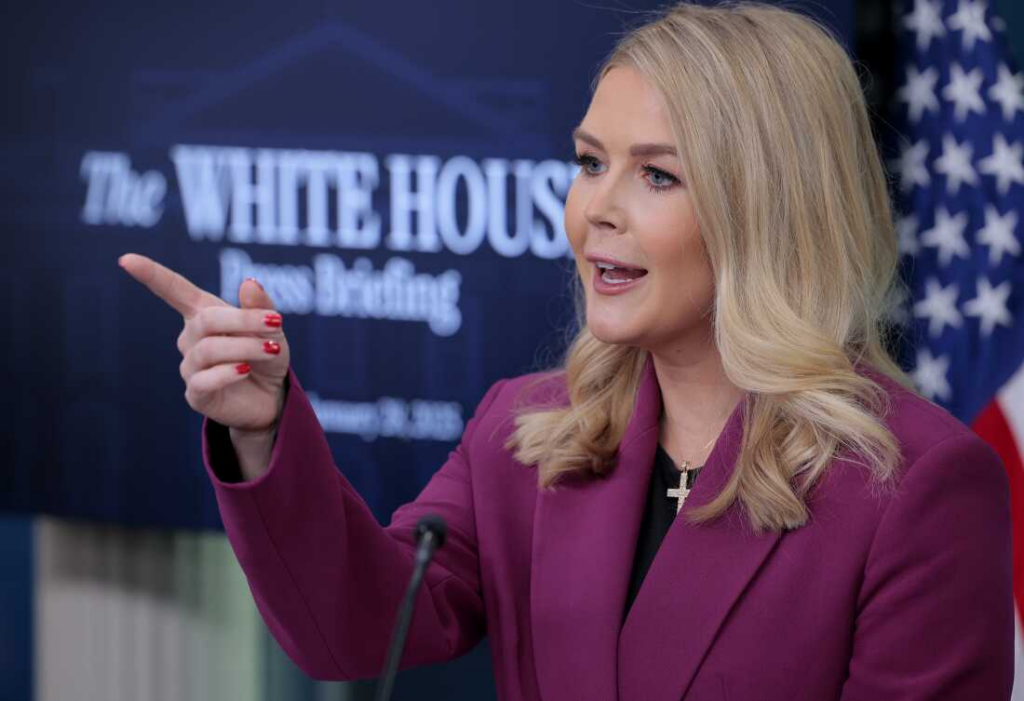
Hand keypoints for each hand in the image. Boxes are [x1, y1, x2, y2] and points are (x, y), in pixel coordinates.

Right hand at [118, 253, 289, 434]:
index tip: (126, 260)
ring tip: (271, 350)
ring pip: (208, 350)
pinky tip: (245, 371)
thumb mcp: (272, 329)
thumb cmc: (267, 356)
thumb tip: (249, 282)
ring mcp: (191, 367)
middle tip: (275, 323)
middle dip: (243, 320)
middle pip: (205, 320)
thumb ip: (261, 307)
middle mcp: (190, 339)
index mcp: (204, 314)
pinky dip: (228, 373)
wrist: (273, 397)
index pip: (174, 290)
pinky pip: (205, 380)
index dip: (152, 275)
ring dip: (245, 347)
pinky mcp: (196, 394)